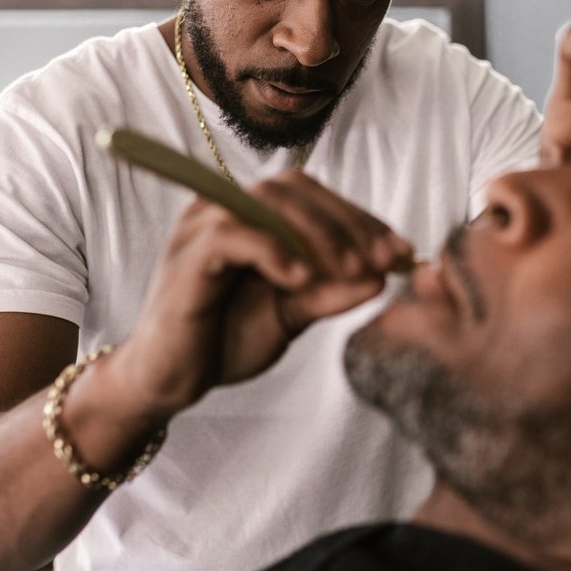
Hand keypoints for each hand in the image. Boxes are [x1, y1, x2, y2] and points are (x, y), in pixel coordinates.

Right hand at [120, 172, 414, 416]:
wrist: (168, 382)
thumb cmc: (224, 341)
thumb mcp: (292, 313)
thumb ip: (332, 292)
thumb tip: (384, 277)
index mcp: (247, 213)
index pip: (312, 195)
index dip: (361, 218)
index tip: (402, 252)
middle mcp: (221, 207)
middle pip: (293, 189)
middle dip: (348, 223)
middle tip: (386, 261)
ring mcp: (199, 227)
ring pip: (267, 202)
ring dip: (319, 235)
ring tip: (353, 272)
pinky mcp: (186, 256)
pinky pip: (233, 235)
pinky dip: (274, 251)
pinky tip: (302, 281)